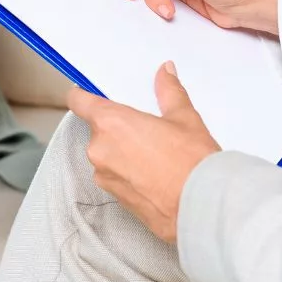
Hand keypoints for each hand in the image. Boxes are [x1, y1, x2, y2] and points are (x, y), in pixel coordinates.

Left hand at [68, 62, 219, 242]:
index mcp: (110, 123)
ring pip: (107, 153)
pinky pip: (114, 174)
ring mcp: (104, 175)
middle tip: (144, 126)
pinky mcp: (113, 196)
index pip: (79, 101)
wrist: (202, 209)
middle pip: (98, 128)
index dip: (83, 94)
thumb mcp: (184, 118)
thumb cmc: (192, 163)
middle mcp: (99, 149)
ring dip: (122, 150)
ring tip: (154, 152)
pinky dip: (128, 171)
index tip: (92, 93)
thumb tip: (165, 72)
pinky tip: (153, 172)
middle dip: (117, 127)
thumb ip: (169, 91)